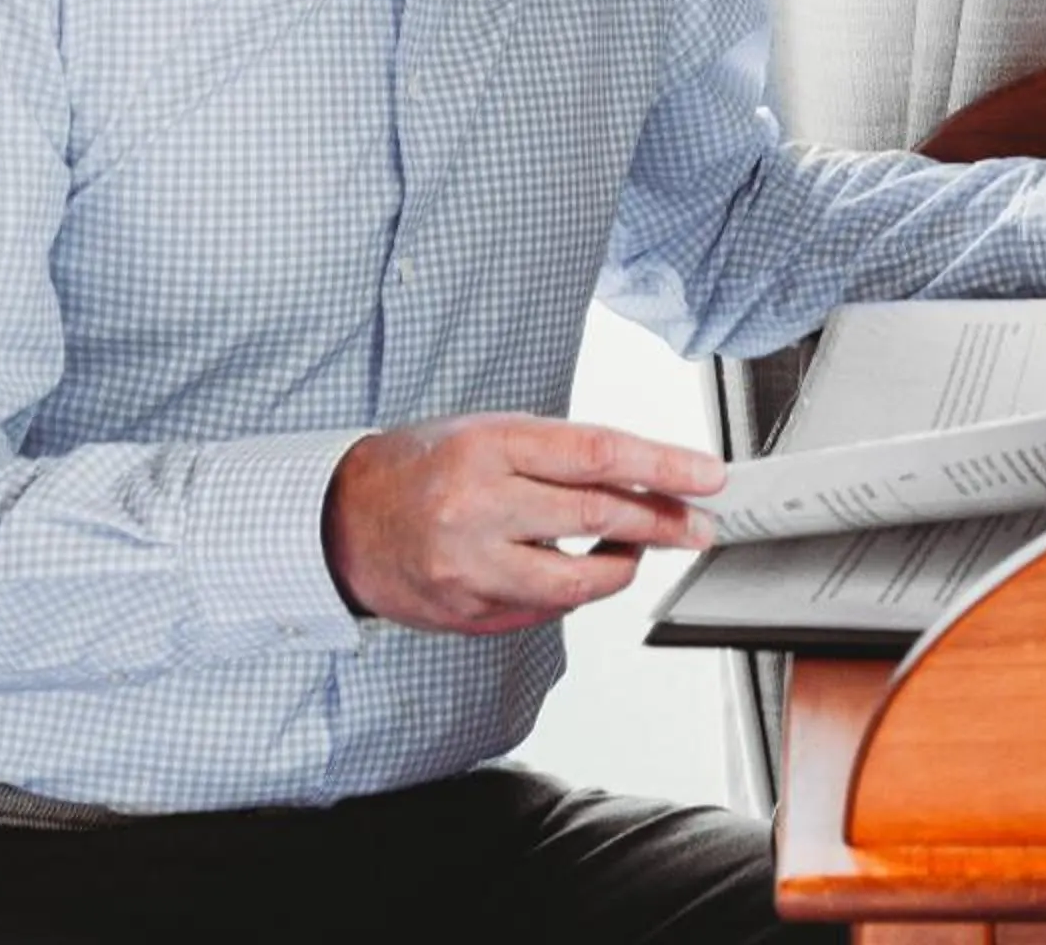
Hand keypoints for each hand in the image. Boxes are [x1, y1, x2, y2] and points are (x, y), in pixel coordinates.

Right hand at [322, 414, 724, 636]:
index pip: (595, 453)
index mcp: (487, 446)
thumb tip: (640, 476)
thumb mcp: (485, 434)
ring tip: (640, 549)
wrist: (339, 521)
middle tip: (699, 523)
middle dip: (662, 521)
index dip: (661, 465)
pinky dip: (575, 590)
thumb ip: (556, 455)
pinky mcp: (468, 612)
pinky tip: (581, 570)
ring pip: (579, 580)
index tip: (707, 475)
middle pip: (596, 514)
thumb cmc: (420, 467)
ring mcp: (471, 566)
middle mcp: (478, 506)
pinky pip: (545, 608)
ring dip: (624, 565)